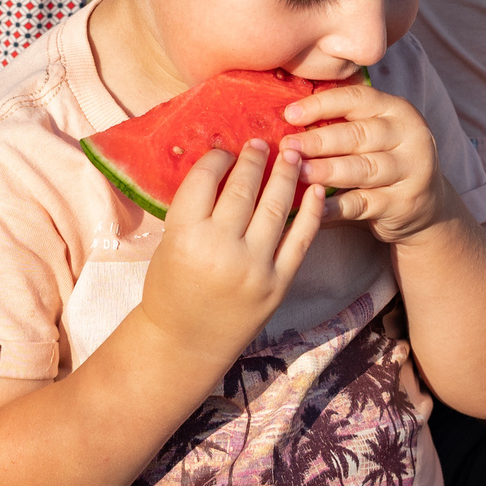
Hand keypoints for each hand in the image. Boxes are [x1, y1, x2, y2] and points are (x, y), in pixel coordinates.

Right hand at [137, 140, 325, 369]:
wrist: (186, 342)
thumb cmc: (171, 289)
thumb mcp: (169, 244)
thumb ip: (195, 211)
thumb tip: (227, 169)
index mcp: (185, 236)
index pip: (204, 180)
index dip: (218, 159)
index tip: (225, 151)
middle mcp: (221, 248)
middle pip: (243, 189)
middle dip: (254, 159)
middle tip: (261, 144)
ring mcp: (254, 267)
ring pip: (276, 207)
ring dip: (285, 175)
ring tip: (291, 155)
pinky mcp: (278, 283)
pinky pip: (301, 240)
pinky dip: (312, 211)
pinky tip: (315, 190)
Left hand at [282, 81, 450, 243]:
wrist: (427, 206)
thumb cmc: (385, 161)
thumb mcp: (375, 135)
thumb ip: (343, 124)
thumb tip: (287, 118)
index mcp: (397, 110)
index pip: (356, 99)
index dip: (321, 105)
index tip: (289, 114)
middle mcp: (409, 136)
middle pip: (358, 135)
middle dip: (318, 141)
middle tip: (287, 146)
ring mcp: (410, 171)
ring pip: (362, 168)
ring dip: (326, 170)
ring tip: (297, 173)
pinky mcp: (403, 203)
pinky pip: (363, 203)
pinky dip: (336, 206)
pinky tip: (313, 206)